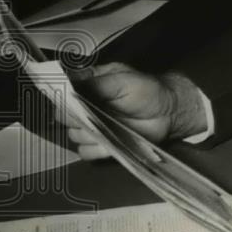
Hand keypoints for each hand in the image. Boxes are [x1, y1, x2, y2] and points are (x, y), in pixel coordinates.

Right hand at [65, 62, 206, 159]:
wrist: (169, 112)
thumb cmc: (149, 90)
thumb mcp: (123, 79)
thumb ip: (96, 83)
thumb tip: (71, 83)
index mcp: (89, 85)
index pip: (62, 91)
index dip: (62, 95)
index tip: (68, 98)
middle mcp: (87, 106)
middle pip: (64, 116)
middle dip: (74, 117)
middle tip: (90, 114)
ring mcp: (94, 126)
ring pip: (74, 135)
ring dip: (87, 133)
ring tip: (105, 127)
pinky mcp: (103, 144)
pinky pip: (87, 151)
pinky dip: (95, 149)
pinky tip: (109, 142)